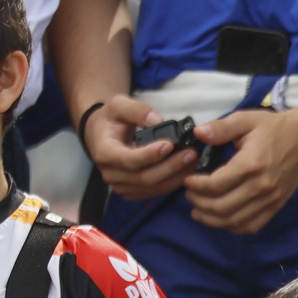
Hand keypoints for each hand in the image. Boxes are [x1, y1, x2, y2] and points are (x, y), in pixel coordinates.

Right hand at [83, 93, 203, 199]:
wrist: (102, 135)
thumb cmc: (111, 119)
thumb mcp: (118, 105)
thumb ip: (137, 110)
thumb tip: (157, 120)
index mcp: (104, 153)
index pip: (130, 160)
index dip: (151, 155)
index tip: (170, 144)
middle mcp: (111, 174)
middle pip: (145, 177)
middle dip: (171, 166)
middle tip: (191, 153)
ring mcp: (122, 186)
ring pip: (154, 187)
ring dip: (177, 176)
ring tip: (194, 161)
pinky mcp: (134, 191)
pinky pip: (157, 191)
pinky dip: (174, 182)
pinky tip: (187, 170)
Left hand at [184, 108, 297, 234]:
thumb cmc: (275, 128)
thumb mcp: (246, 120)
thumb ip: (221, 127)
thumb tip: (198, 133)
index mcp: (250, 164)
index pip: (215, 185)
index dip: (196, 186)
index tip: (188, 180)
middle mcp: (260, 186)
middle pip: (222, 207)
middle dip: (200, 204)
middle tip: (190, 195)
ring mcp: (270, 199)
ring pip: (234, 221)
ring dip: (212, 220)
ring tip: (199, 211)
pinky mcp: (276, 206)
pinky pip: (252, 226)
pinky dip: (233, 227)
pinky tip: (222, 220)